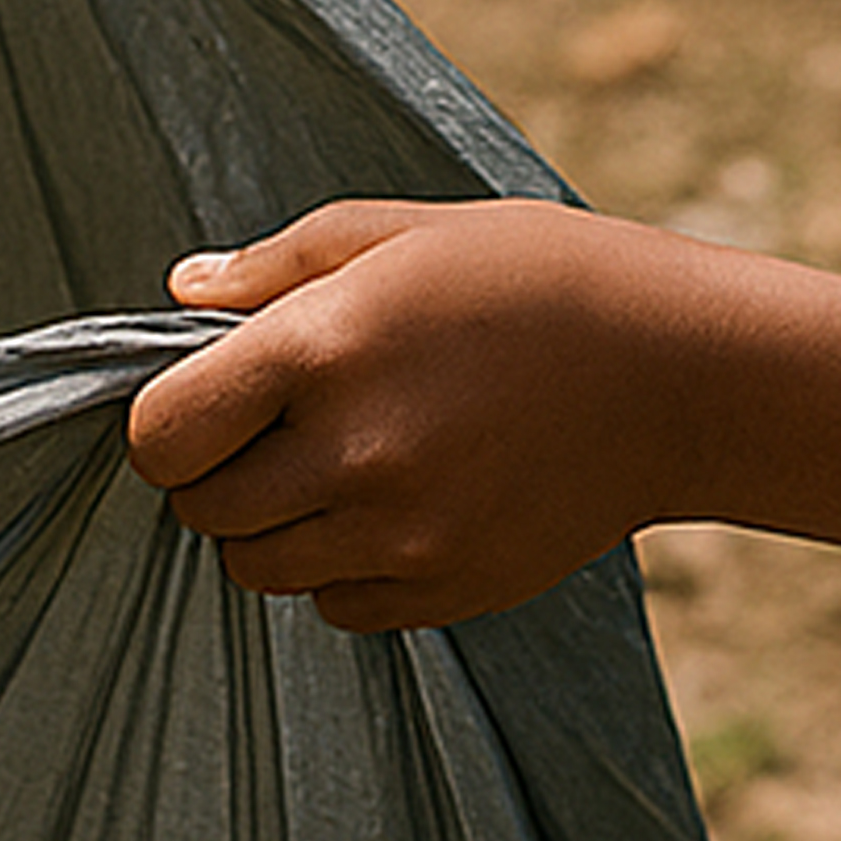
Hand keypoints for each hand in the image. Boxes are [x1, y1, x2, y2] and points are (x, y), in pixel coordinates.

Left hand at [127, 197, 711, 632]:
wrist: (677, 372)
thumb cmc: (534, 276)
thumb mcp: (403, 232)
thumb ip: (279, 265)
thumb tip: (181, 289)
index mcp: (323, 347)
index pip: (163, 433)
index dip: (166, 422)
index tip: (203, 401)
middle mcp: (351, 453)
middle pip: (203, 512)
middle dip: (217, 474)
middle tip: (275, 428)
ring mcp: (401, 536)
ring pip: (260, 571)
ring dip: (274, 527)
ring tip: (340, 461)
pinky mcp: (446, 591)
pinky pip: (336, 608)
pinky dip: (342, 568)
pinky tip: (398, 502)